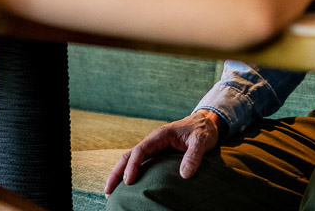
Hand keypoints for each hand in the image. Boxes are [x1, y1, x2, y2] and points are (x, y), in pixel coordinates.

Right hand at [105, 110, 223, 191]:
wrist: (205, 123)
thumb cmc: (202, 131)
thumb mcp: (201, 141)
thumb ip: (193, 156)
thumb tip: (184, 175)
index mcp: (159, 136)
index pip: (140, 150)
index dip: (132, 166)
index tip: (128, 181)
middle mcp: (152, 141)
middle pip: (128, 156)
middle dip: (116, 173)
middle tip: (108, 190)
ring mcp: (153, 148)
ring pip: (131, 160)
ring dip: (119, 174)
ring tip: (111, 192)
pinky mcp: (157, 154)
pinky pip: (140, 163)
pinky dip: (130, 173)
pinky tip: (126, 186)